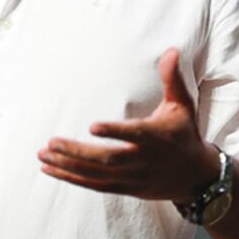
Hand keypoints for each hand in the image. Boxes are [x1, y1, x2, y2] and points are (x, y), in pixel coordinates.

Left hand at [37, 48, 219, 202]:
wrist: (196, 177)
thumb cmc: (184, 134)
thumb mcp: (182, 106)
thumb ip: (171, 79)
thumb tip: (171, 49)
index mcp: (156, 138)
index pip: (134, 135)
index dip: (115, 132)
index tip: (92, 126)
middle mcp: (142, 161)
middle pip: (107, 159)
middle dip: (78, 153)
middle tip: (51, 142)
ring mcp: (132, 177)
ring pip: (96, 175)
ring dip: (68, 166)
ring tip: (42, 154)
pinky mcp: (124, 188)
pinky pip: (94, 185)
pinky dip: (71, 179)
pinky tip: (49, 169)